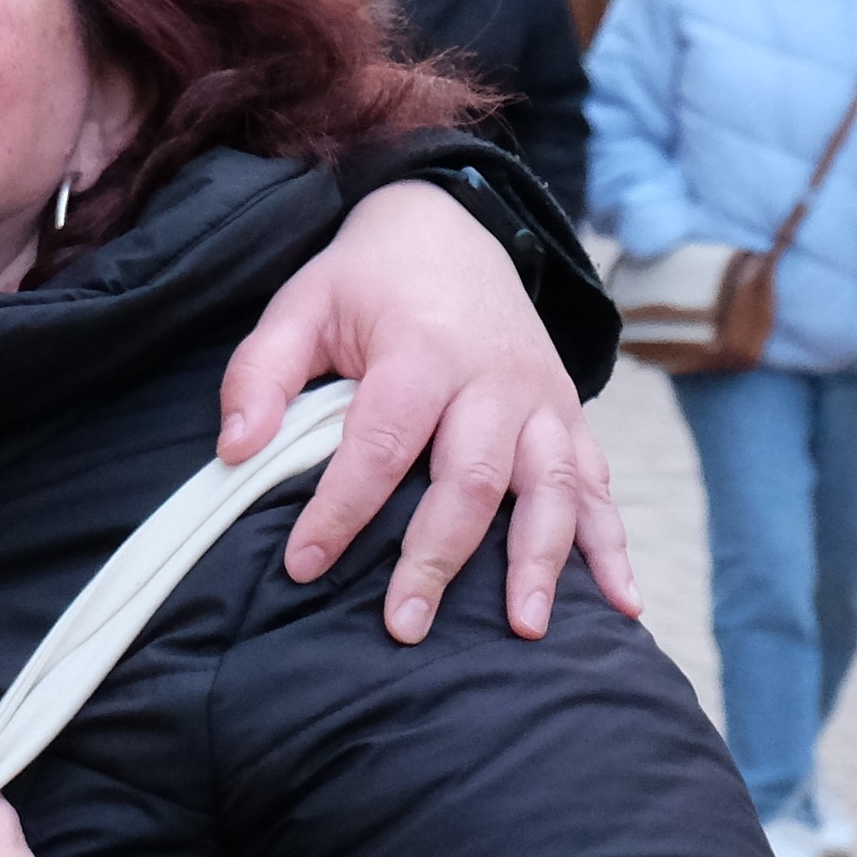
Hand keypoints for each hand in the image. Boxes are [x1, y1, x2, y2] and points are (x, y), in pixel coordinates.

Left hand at [218, 178, 632, 641]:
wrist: (452, 228)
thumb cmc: (368, 280)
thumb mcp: (300, 305)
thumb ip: (259, 375)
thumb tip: (234, 450)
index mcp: (423, 350)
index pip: (381, 443)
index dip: (342, 508)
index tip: (305, 564)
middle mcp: (495, 379)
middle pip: (471, 479)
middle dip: (438, 557)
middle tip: (404, 625)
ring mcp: (542, 400)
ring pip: (551, 488)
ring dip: (539, 561)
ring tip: (523, 628)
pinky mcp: (569, 416)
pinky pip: (600, 485)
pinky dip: (613, 544)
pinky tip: (622, 602)